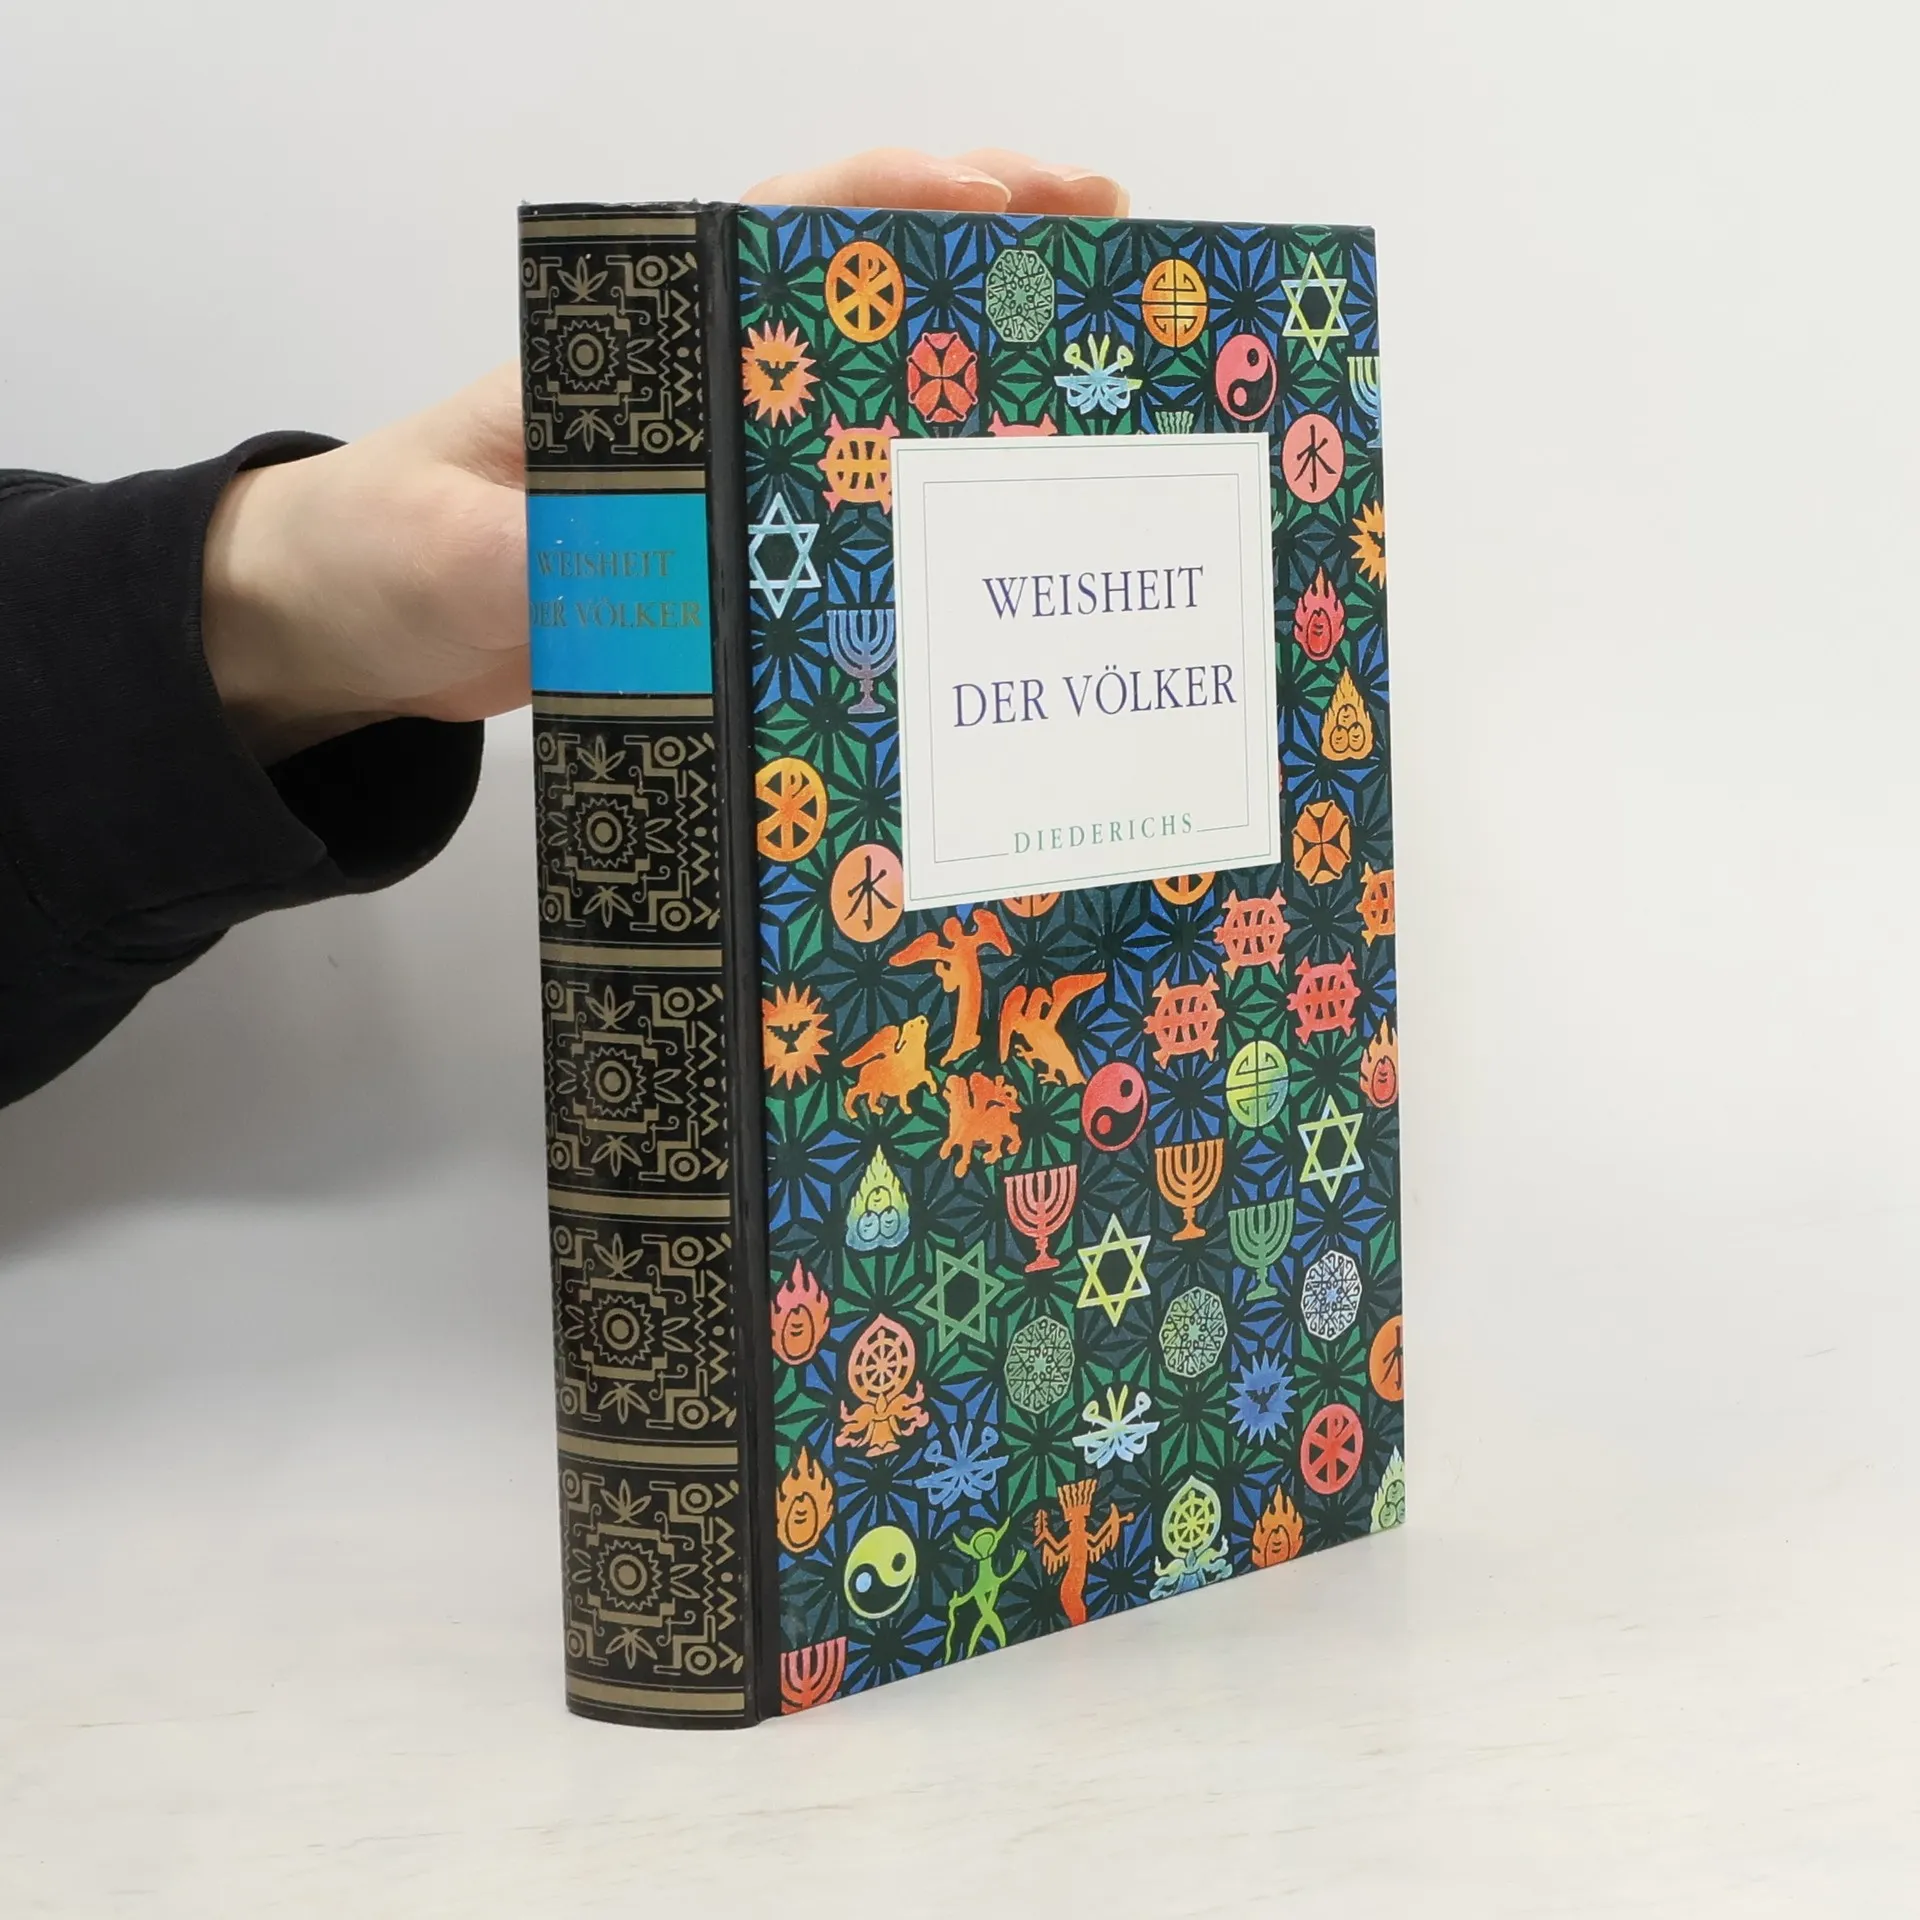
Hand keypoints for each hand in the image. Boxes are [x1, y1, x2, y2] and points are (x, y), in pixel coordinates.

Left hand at [200, 149, 1129, 763]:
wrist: (348, 628)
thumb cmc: (378, 551)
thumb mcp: (447, 551)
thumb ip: (539, 555)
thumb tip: (649, 573)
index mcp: (634, 349)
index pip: (776, 235)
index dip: (896, 200)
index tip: (1006, 192)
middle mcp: (695, 394)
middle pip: (860, 303)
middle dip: (985, 269)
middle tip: (1109, 259)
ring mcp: (717, 473)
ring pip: (868, 406)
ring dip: (977, 391)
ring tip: (1098, 393)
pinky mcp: (720, 557)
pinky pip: (840, 519)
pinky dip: (920, 516)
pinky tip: (993, 543)